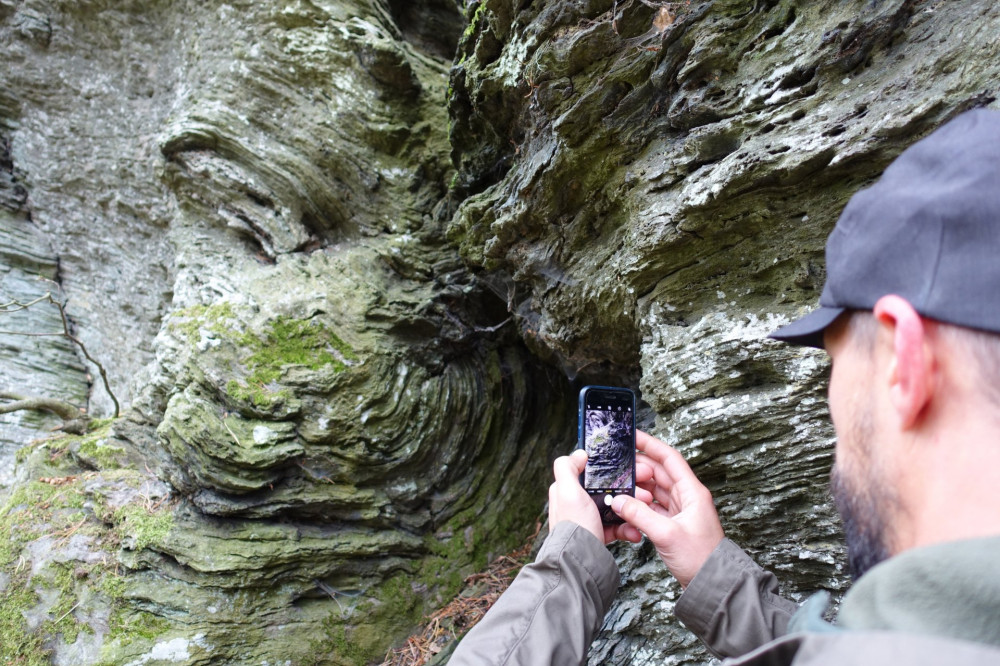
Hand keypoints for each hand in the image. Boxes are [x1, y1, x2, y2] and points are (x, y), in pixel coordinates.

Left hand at [548, 450, 644, 544]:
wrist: (581, 561)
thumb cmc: (574, 526)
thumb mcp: (567, 492)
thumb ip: (567, 467)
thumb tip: (579, 453)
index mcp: (568, 490)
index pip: (592, 473)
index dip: (612, 470)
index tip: (630, 469)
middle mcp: (577, 503)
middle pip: (607, 489)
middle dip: (628, 489)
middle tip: (644, 490)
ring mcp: (589, 519)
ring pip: (615, 507)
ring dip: (632, 508)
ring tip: (644, 508)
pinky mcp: (599, 534)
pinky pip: (617, 527)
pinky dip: (628, 528)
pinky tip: (635, 530)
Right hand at [610, 430, 723, 587]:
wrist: (712, 584)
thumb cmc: (701, 559)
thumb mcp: (666, 534)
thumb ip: (640, 515)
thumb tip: (619, 500)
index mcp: (692, 492)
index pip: (670, 459)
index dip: (651, 445)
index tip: (633, 436)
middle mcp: (687, 498)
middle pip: (660, 473)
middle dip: (639, 467)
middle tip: (617, 464)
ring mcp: (680, 511)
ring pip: (655, 491)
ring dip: (638, 488)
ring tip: (618, 484)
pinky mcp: (674, 524)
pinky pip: (653, 507)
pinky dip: (640, 506)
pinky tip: (626, 506)